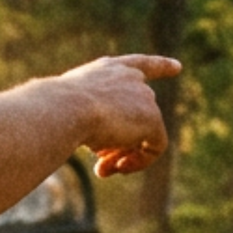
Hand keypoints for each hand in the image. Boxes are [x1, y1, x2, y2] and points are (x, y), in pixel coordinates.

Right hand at [63, 54, 180, 177]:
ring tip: (103, 169)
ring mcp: (144, 97)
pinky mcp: (152, 118)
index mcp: (108, 69)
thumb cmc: (55, 110)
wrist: (63, 108)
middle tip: (99, 162)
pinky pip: (154, 148)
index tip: (178, 68)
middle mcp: (129, 78)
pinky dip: (139, 161)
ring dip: (122, 154)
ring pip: (143, 135)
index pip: (140, 64)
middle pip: (138, 113)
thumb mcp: (70, 109)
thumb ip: (90, 118)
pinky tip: (119, 168)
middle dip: (119, 142)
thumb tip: (99, 139)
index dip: (160, 66)